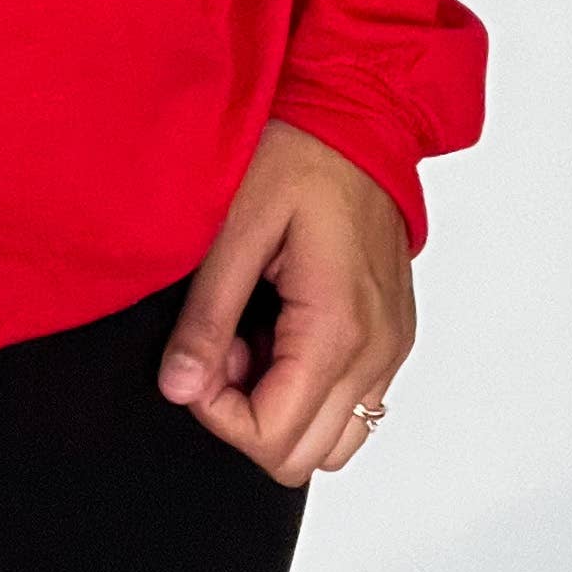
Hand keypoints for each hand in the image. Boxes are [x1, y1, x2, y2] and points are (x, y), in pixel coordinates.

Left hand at [156, 120, 414, 485]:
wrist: (358, 116)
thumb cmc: (299, 155)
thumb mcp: (235, 227)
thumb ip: (207, 315)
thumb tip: (180, 388)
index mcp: (337, 329)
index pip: (273, 435)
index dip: (215, 411)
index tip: (196, 354)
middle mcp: (376, 353)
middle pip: (303, 454)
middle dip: (244, 410)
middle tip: (220, 340)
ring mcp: (391, 349)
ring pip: (333, 440)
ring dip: (279, 404)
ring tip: (249, 332)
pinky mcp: (391, 336)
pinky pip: (352, 401)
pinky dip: (307, 385)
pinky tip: (278, 326)